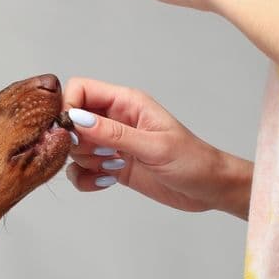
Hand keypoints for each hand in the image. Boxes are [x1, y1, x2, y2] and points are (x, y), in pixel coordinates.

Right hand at [64, 77, 252, 218]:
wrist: (209, 189)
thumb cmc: (193, 160)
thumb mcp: (154, 146)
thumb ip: (114, 133)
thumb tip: (77, 119)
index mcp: (127, 102)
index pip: (81, 89)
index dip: (69, 107)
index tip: (73, 132)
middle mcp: (115, 119)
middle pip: (72, 120)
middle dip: (77, 141)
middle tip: (101, 154)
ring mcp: (112, 143)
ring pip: (75, 146)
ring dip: (84, 161)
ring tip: (112, 167)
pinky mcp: (111, 165)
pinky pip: (81, 169)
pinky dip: (86, 178)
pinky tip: (106, 182)